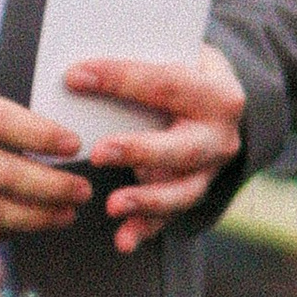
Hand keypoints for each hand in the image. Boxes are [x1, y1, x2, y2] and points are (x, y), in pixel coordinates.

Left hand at [58, 42, 247, 254]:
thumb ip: (141, 60)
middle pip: (182, 148)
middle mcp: (220, 136)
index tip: (75, 76)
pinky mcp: (194, 192)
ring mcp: (210, 171)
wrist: (221, 106)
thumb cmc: (186, 75)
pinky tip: (123, 240)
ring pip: (182, 192)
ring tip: (113, 205)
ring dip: (146, 200)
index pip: (166, 83)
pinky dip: (146, 229)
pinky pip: (169, 217)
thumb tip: (80, 68)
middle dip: (140, 150)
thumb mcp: (177, 56)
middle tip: (100, 152)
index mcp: (218, 93)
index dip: (121, 79)